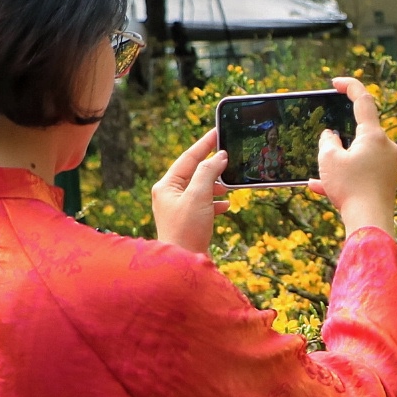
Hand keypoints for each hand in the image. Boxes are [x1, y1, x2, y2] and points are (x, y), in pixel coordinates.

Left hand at [153, 128, 228, 254]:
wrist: (183, 264)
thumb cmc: (187, 230)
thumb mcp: (198, 196)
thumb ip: (208, 173)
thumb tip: (219, 157)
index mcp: (166, 186)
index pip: (188, 158)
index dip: (204, 144)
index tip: (218, 131)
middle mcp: (169, 195)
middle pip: (194, 172)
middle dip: (212, 166)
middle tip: (229, 154)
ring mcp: (178, 208)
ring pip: (200, 188)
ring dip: (216, 185)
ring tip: (230, 184)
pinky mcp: (188, 221)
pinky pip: (203, 204)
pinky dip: (215, 202)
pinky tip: (226, 205)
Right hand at [309, 77, 396, 235]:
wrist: (371, 224)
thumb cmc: (350, 189)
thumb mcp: (329, 160)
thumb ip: (327, 142)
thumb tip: (331, 136)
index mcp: (374, 135)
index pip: (364, 100)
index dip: (350, 86)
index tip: (336, 83)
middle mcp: (386, 147)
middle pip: (361, 131)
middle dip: (340, 137)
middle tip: (324, 145)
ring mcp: (389, 165)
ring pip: (358, 155)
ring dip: (338, 161)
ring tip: (319, 174)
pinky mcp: (386, 181)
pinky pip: (362, 172)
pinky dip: (345, 176)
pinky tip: (321, 187)